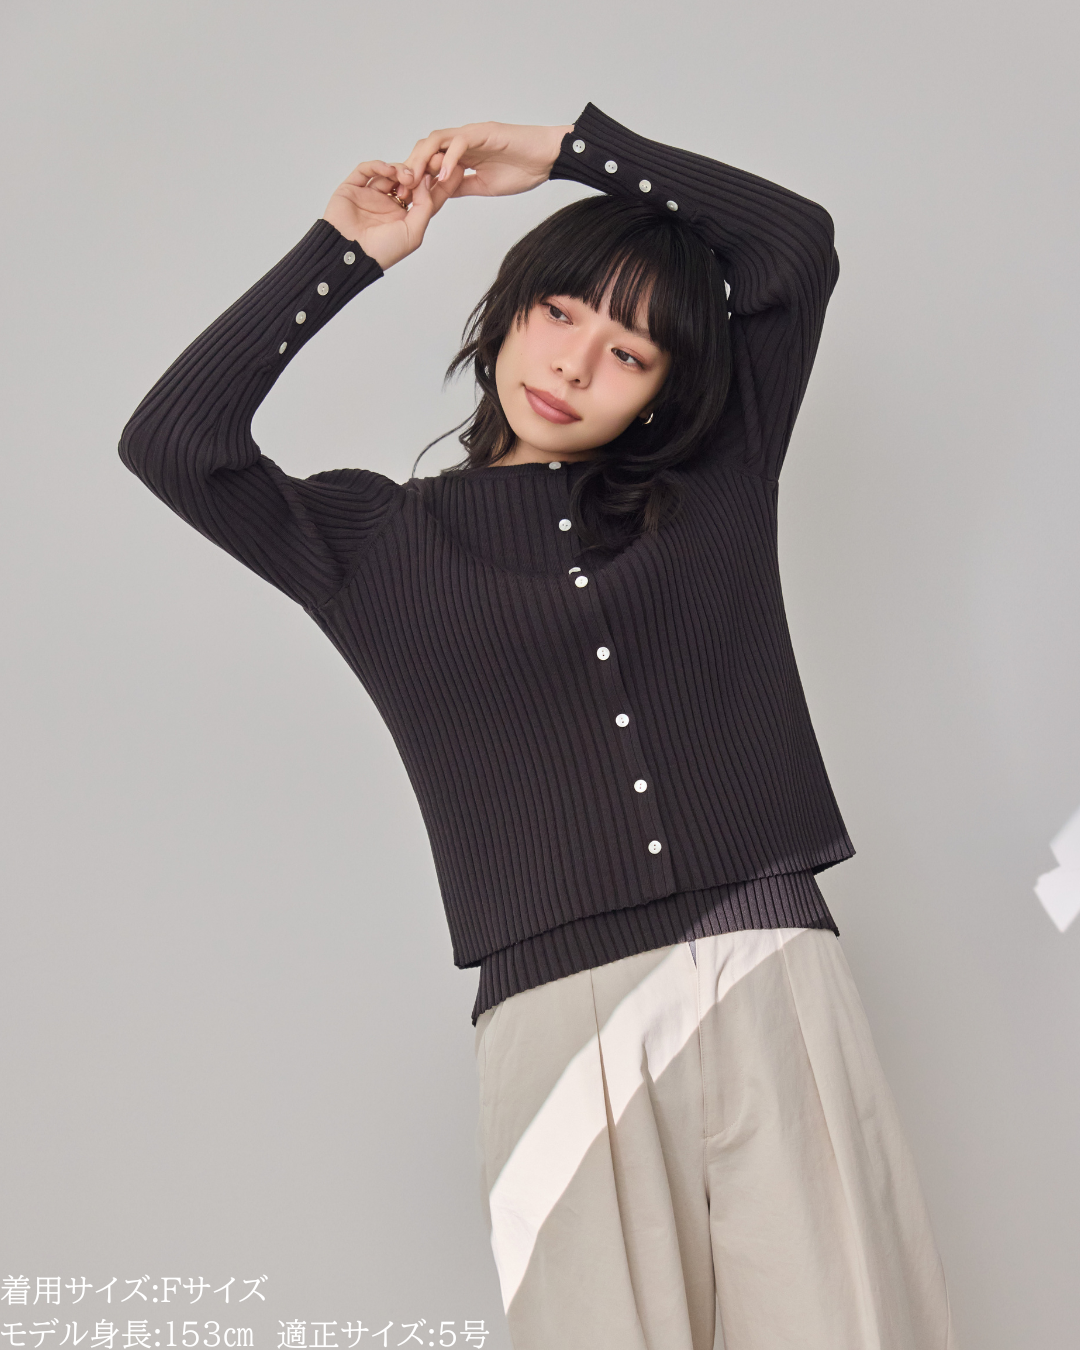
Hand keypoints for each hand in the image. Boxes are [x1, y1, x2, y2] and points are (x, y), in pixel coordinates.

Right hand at [321, 159, 465, 270]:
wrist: (350, 255)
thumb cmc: (382, 252)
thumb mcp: (413, 233)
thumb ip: (425, 206)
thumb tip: (428, 180)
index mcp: (405, 217)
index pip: (426, 194)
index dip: (440, 182)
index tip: (456, 168)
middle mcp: (389, 204)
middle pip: (410, 179)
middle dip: (424, 169)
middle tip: (436, 159)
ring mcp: (371, 195)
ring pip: (390, 172)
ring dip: (402, 169)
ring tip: (408, 177)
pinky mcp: (353, 188)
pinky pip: (366, 170)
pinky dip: (378, 166)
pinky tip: (389, 171)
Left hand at [395, 121, 573, 199]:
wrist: (548, 159)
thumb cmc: (523, 170)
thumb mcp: (484, 186)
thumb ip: (461, 186)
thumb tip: (438, 194)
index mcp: (462, 154)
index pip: (430, 161)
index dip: (416, 177)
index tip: (405, 197)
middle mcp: (463, 141)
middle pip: (426, 147)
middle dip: (411, 167)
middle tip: (402, 189)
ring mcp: (472, 135)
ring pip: (436, 140)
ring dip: (423, 159)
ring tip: (417, 181)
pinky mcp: (484, 132)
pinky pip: (459, 142)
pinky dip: (448, 159)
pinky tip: (443, 176)